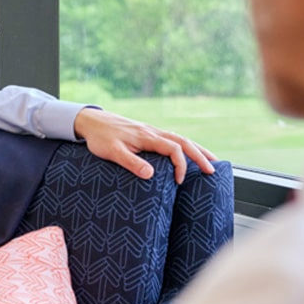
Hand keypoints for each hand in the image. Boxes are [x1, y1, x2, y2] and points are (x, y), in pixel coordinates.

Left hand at [73, 107, 216, 183]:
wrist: (91, 121)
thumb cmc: (100, 138)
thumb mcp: (112, 152)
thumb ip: (131, 162)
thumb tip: (151, 175)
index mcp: (147, 136)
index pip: (173, 149)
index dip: (180, 165)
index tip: (178, 182)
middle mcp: (153, 132)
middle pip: (183, 141)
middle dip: (200, 155)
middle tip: (213, 170)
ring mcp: (151, 131)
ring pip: (180, 138)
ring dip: (196, 149)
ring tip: (210, 160)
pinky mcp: (148, 133)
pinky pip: (172, 138)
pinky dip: (185, 146)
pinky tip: (188, 153)